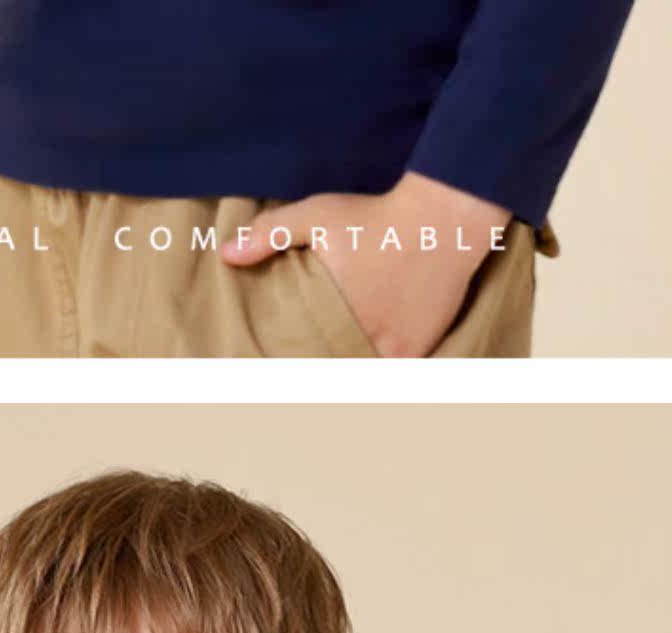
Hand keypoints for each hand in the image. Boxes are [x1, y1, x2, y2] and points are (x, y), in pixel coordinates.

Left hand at [220, 172, 512, 357]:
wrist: (444, 219)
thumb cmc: (378, 215)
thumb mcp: (319, 215)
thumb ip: (271, 234)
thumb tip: (226, 255)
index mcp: (330, 311)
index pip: (299, 355)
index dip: (289, 364)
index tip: (273, 371)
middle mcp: (359, 337)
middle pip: (328, 370)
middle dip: (316, 372)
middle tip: (299, 377)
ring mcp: (391, 349)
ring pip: (357, 376)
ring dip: (346, 375)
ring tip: (333, 375)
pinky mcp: (416, 352)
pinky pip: (390, 378)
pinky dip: (376, 374)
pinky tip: (367, 371)